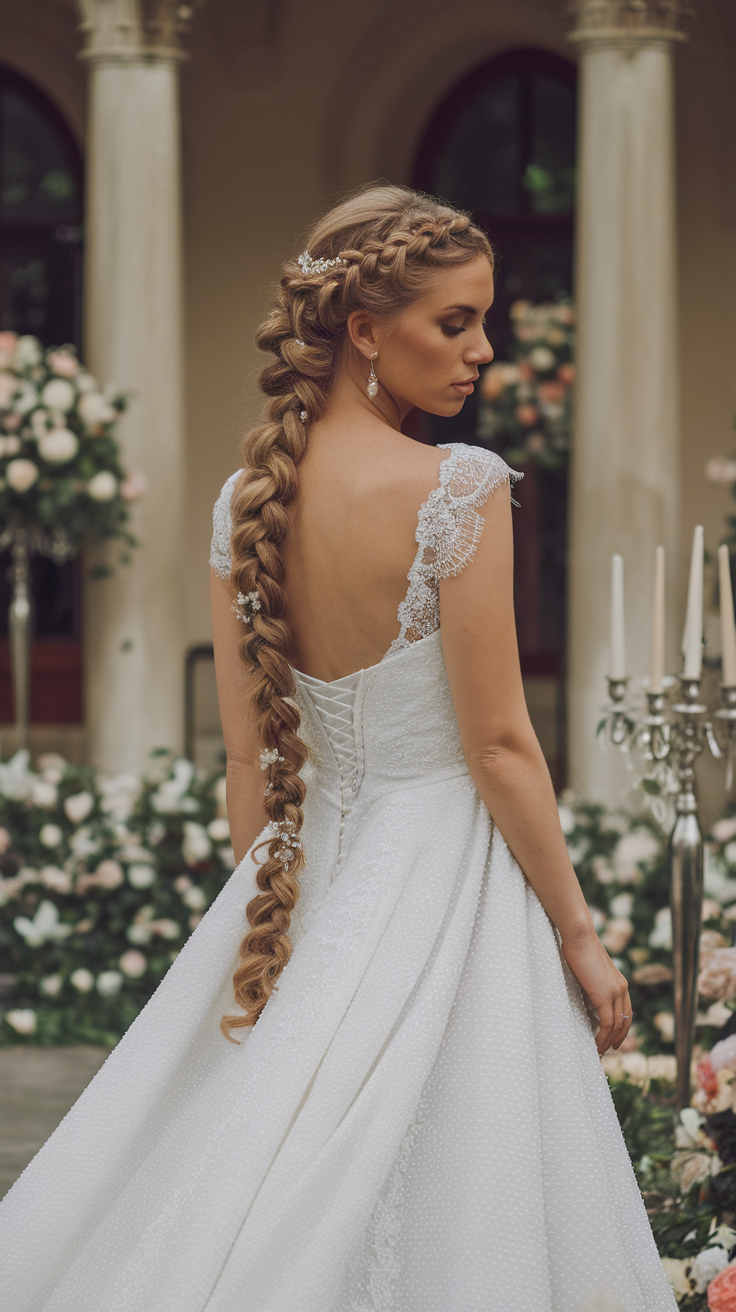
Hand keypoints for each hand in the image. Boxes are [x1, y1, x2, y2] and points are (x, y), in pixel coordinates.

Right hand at [560, 928, 632, 1055]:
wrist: (580, 937)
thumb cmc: (579, 948)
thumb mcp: (590, 970)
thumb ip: (593, 983)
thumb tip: (586, 994)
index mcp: (620, 982)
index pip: (626, 1010)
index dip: (622, 1026)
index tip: (614, 1037)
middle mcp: (622, 988)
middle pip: (625, 1020)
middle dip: (618, 1037)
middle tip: (609, 1049)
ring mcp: (615, 992)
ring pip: (617, 1025)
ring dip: (609, 1041)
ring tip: (601, 1051)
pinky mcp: (604, 996)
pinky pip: (607, 1023)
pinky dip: (603, 1037)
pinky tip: (597, 1045)